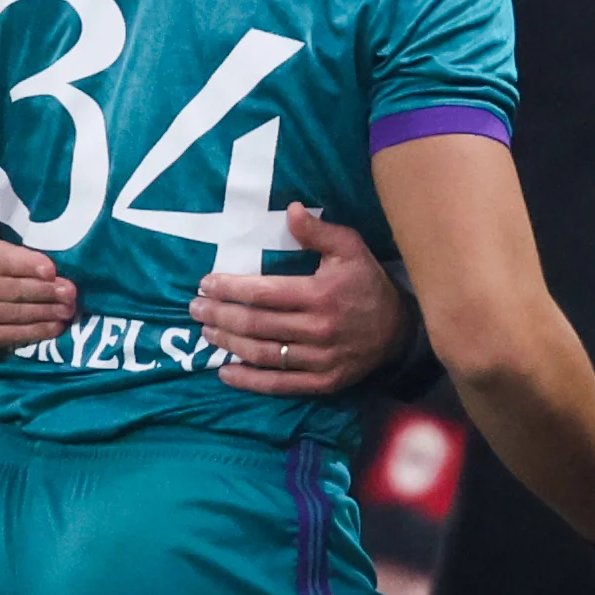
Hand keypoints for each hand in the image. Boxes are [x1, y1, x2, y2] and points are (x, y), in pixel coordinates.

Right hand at [0, 153, 76, 349]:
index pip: (4, 262)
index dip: (28, 266)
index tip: (52, 269)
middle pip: (16, 290)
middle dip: (47, 292)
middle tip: (73, 292)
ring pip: (17, 313)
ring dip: (47, 313)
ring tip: (71, 308)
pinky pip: (12, 335)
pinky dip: (36, 333)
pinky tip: (57, 327)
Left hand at [198, 204, 408, 395]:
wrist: (399, 331)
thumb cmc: (367, 284)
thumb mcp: (350, 249)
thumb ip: (318, 232)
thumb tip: (291, 210)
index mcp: (320, 294)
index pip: (264, 293)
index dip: (231, 289)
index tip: (206, 283)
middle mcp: (318, 329)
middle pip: (256, 325)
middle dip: (220, 315)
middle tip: (195, 308)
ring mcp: (320, 360)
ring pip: (263, 354)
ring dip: (228, 344)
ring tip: (206, 332)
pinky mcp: (322, 382)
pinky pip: (280, 384)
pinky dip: (250, 381)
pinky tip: (225, 372)